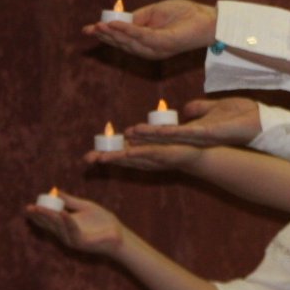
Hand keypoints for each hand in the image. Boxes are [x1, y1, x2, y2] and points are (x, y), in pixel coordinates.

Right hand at [23, 190, 123, 255]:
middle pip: (49, 224)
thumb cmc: (102, 222)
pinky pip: (72, 230)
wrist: (118, 234)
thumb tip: (55, 191)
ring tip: (39, 208)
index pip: (48, 220)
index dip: (39, 214)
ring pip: (58, 226)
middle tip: (28, 208)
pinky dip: (67, 221)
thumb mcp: (85, 207)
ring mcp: (72, 238)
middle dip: (38, 216)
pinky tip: (62, 213)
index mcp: (65, 225)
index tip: (29, 206)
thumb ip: (70, 201)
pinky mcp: (81, 242)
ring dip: (49, 217)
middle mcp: (66, 233)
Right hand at [83, 0, 217, 58]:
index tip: (87, 29)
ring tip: (98, 27)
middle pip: (122, 44)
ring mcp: (157, 48)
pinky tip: (115, 25)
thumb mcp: (154, 13)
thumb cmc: (184, 14)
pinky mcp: (164, 43)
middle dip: (105, 36)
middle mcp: (150, 49)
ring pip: (129, 42)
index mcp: (147, 42)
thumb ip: (137, 18)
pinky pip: (141, 36)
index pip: (122, 40)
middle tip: (89, 29)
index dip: (105, 35)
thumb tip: (118, 20)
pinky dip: (127, 30)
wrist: (207, 18)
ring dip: (112, 34)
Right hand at [85, 141, 205, 172]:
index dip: (105, 155)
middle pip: (122, 159)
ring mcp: (156, 157)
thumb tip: (132, 131)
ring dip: (118, 157)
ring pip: (133, 157)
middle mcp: (146, 158)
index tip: (89, 156)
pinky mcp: (168, 154)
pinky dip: (139, 152)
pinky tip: (127, 151)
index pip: (120, 154)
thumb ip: (145, 134)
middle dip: (105, 158)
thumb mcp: (159, 137)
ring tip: (102, 157)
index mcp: (142, 153)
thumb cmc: (179, 146)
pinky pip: (151, 153)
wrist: (201, 153)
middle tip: (87, 159)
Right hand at [126, 96, 262, 148]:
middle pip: (153, 146)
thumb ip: (198, 109)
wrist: (260, 121)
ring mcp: (195, 139)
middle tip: (104, 151)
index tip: (116, 142)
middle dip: (129, 149)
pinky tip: (148, 133)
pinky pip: (181, 135)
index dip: (138, 142)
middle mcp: (188, 140)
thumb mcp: (213, 109)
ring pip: (163, 142)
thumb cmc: (240, 117)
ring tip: (123, 140)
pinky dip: (163, 134)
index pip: (157, 140)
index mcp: (188, 134)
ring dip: (143, 141)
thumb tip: (185, 109)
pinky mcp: (205, 135)